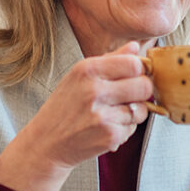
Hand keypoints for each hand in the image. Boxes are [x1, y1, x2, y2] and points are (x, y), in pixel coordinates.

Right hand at [0, 41, 153, 190]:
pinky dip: (124, 130)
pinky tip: (107, 129)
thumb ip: (110, 60)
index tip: (133, 77)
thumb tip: (136, 47)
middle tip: (129, 97)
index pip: (134, 64)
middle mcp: (94, 90)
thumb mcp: (79, 77)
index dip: (139, 71)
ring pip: (142, 109)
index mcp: (87, 70)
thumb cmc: (64, 108)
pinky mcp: (109, 136)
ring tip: (113, 115)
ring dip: (133, 113)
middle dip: (142, 92)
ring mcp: (102, 115)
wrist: (46, 143)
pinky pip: (133, 129)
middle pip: (144, 85)